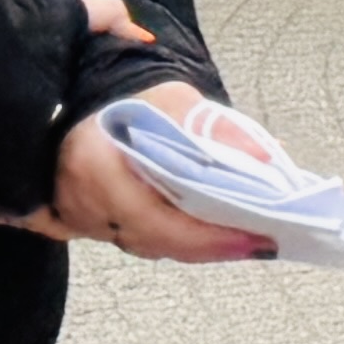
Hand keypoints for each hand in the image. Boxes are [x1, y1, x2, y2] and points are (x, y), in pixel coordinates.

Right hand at [0, 9, 271, 262]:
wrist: (75, 97)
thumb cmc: (122, 98)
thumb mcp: (171, 99)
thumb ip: (215, 127)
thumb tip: (268, 158)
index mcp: (96, 169)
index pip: (155, 222)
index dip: (207, 238)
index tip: (255, 239)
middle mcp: (80, 202)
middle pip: (152, 241)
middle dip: (209, 246)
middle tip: (259, 243)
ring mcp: (77, 216)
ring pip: (143, 243)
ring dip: (191, 244)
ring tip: (240, 236)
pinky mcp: (82, 220)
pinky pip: (132, 237)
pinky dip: (170, 237)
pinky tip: (205, 231)